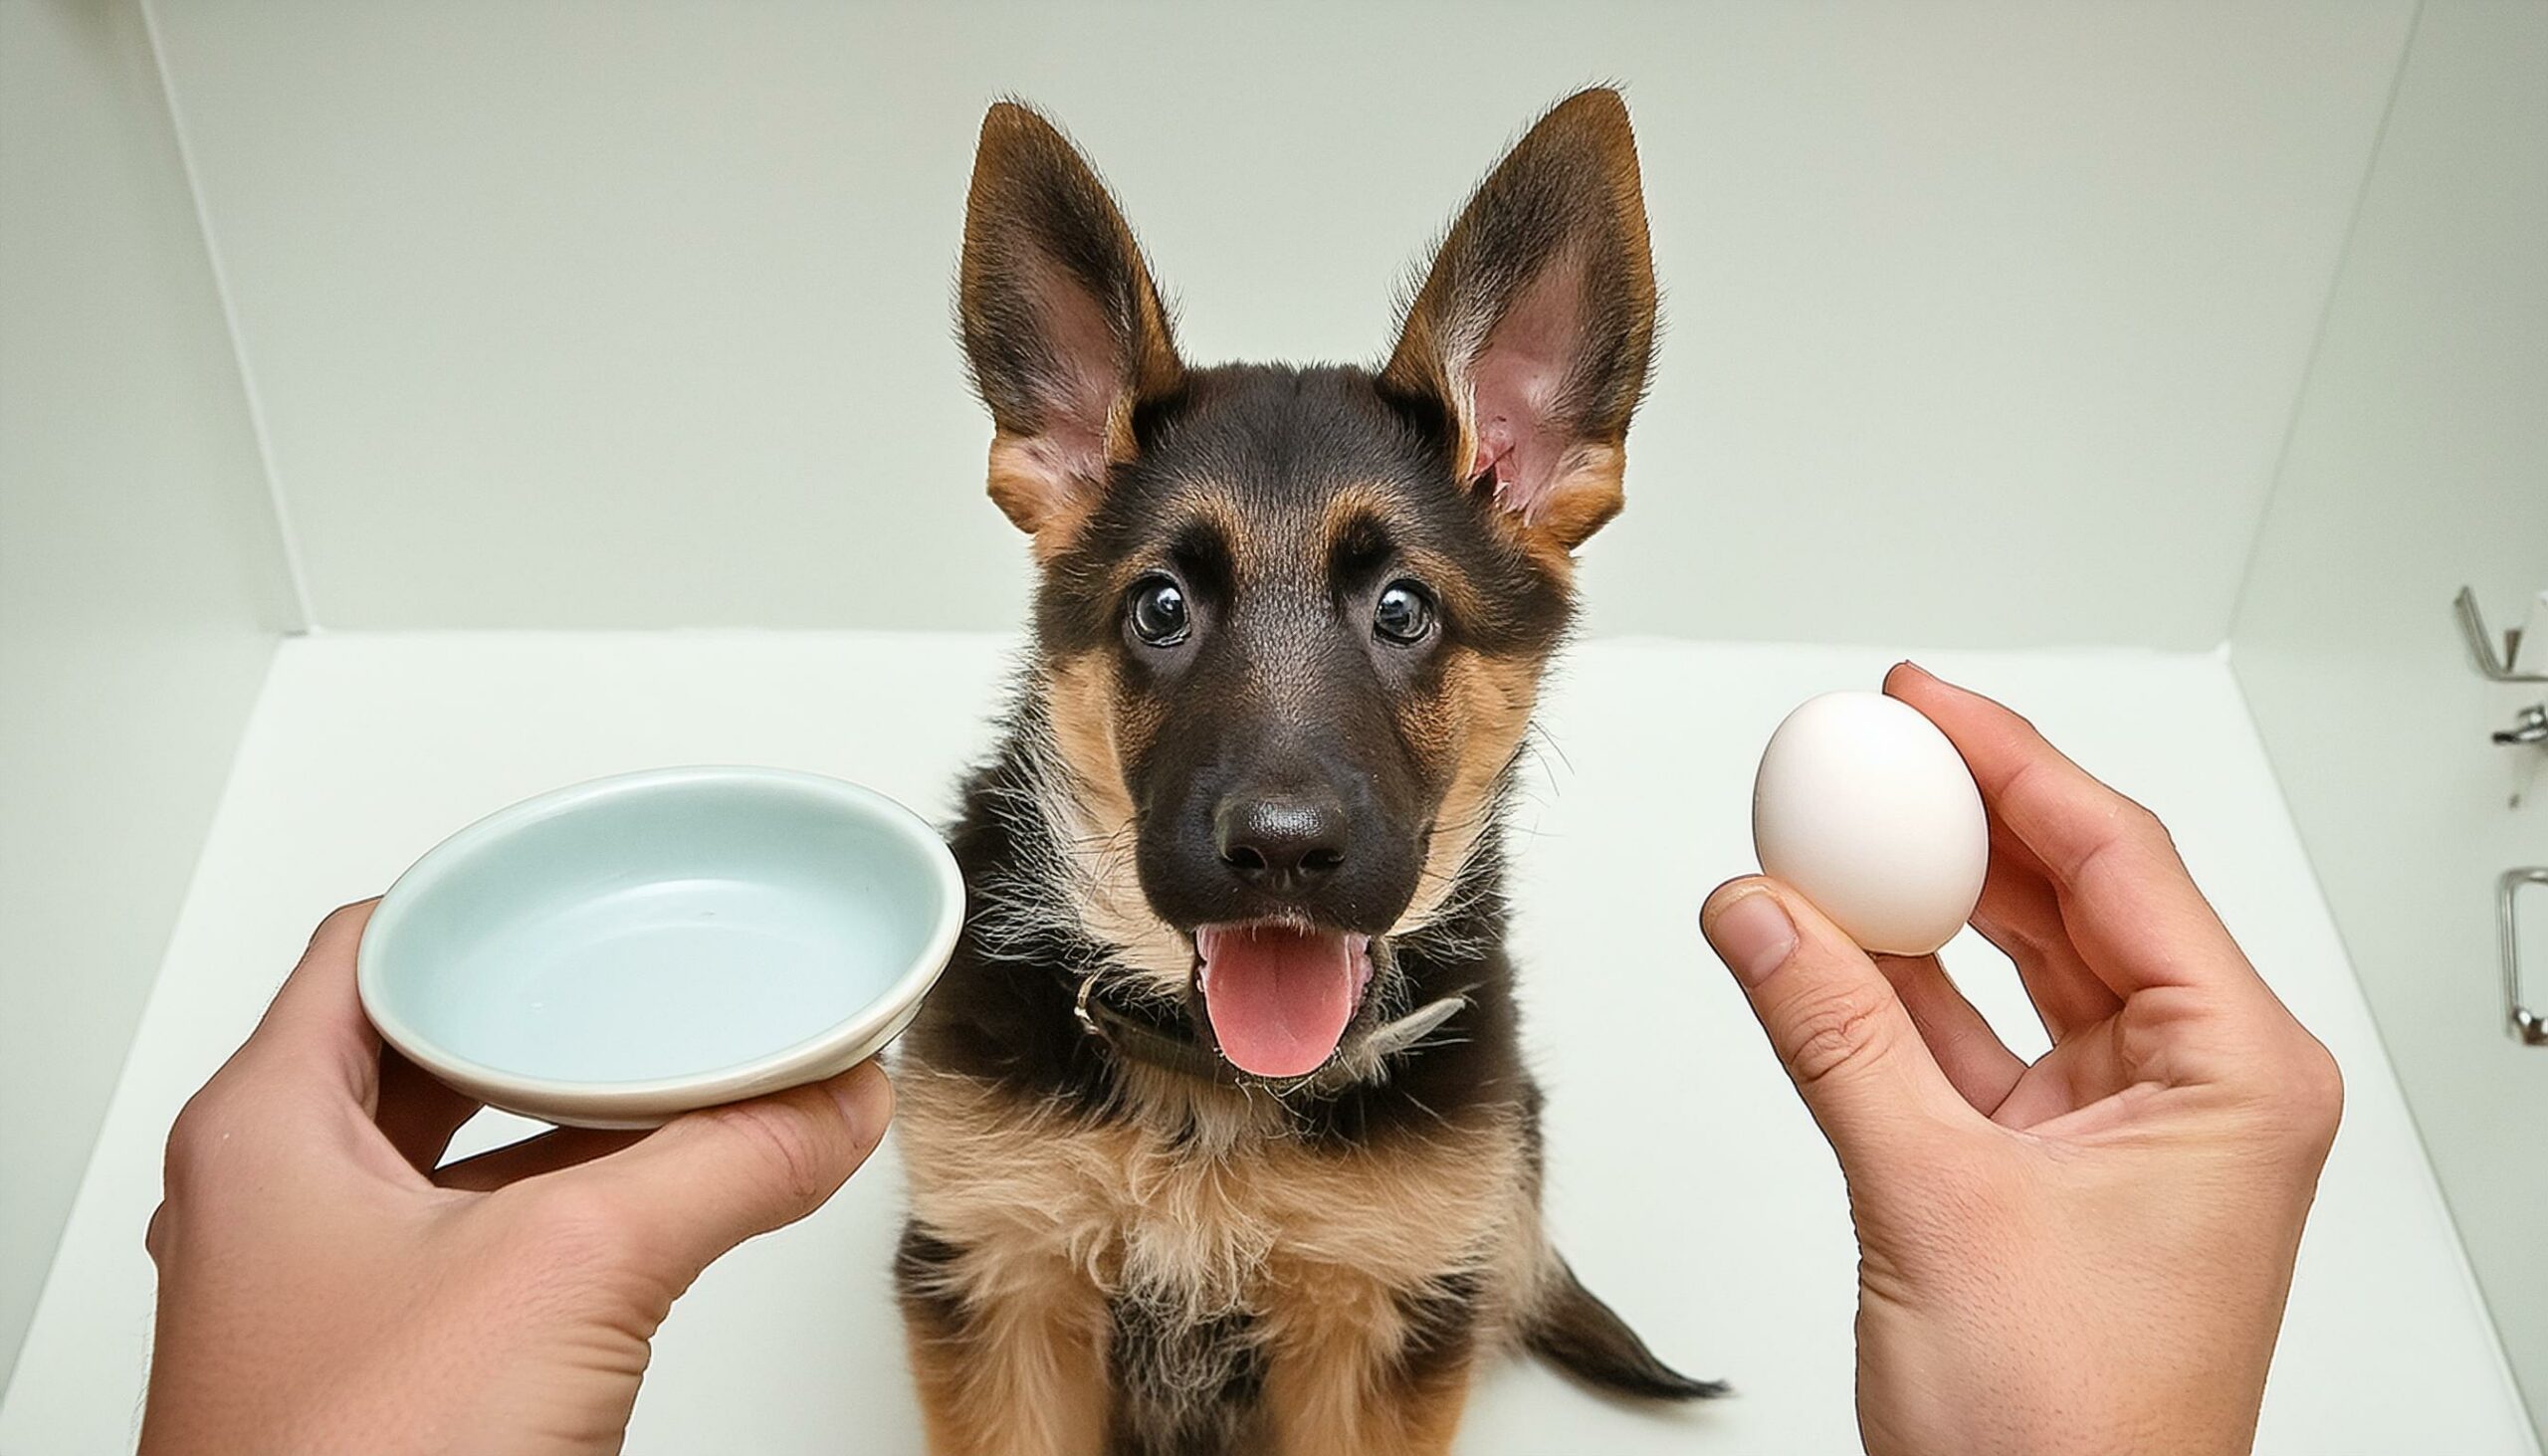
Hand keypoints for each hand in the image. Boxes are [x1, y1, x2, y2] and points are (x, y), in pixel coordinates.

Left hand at [139, 901, 893, 1454]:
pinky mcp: (381, 1372)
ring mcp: (323, 1294)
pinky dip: (567, 1211)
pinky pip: (482, 1246)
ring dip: (563, 1117)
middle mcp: (275, 1203)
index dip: (482, 904)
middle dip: (547, 1014)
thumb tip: (837, 1105)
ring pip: (457, 1153)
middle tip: (646, 978)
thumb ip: (723, 1165)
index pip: (373, 948)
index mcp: (265, 1131)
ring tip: (671, 1080)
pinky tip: (649, 1211)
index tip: (580, 886)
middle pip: (423, 1047)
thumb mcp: (575, 1269)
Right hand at [1701, 664, 2341, 1455]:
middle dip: (1960, 820)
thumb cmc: (2069, 1436)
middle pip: (2072, 896)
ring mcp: (2117, 1130)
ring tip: (1820, 836)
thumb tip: (1760, 911)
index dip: (2012, 763)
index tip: (1923, 704)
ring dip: (1912, 908)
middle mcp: (2194, 1090)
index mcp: (2237, 1077)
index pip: (2120, 863)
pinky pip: (1962, 1042)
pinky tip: (1814, 941)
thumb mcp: (1936, 1203)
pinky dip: (1887, 993)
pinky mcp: (2042, 1170)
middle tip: (1866, 748)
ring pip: (2012, 967)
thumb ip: (1834, 1038)